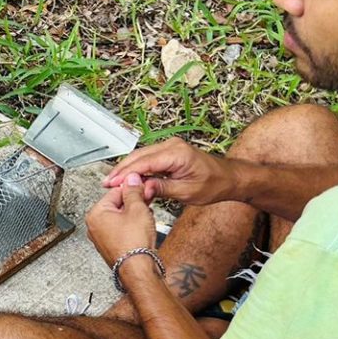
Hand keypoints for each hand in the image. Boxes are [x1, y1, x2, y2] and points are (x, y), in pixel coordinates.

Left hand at [86, 173, 158, 267]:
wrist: (137, 268)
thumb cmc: (133, 243)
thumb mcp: (137, 209)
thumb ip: (133, 191)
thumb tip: (131, 179)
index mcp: (95, 214)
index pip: (115, 191)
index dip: (132, 189)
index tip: (142, 188)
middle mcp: (94, 226)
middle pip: (116, 205)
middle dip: (134, 203)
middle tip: (147, 204)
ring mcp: (101, 237)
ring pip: (120, 218)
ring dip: (134, 215)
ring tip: (145, 220)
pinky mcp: (110, 246)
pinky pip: (121, 230)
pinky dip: (132, 227)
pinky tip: (142, 230)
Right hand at [102, 138, 235, 206]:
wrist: (230, 178)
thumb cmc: (214, 184)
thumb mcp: (187, 192)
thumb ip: (161, 188)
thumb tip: (141, 188)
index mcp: (177, 153)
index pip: (143, 163)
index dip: (124, 174)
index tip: (111, 184)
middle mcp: (172, 146)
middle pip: (138, 156)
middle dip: (121, 170)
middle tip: (106, 184)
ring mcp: (171, 147)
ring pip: (141, 156)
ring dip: (127, 169)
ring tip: (114, 183)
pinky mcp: (170, 152)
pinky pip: (149, 158)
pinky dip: (138, 168)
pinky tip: (130, 178)